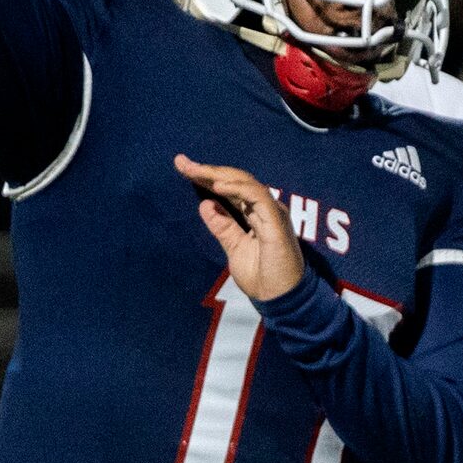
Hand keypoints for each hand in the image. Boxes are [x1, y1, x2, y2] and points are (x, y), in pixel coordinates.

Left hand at [176, 155, 306, 302]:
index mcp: (254, 214)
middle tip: (182, 163)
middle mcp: (264, 209)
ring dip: (218, 174)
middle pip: (235, 181)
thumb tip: (205, 205)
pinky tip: (217, 186)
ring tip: (194, 170)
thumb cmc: (263, 277)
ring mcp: (271, 213)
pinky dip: (238, 188)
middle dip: (207, 170)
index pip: (229, 189)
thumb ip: (222, 227)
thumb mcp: (234, 249)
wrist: (280, 299)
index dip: (207, 177)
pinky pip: (257, 196)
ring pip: (245, 183)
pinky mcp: (276, 221)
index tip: (182, 167)